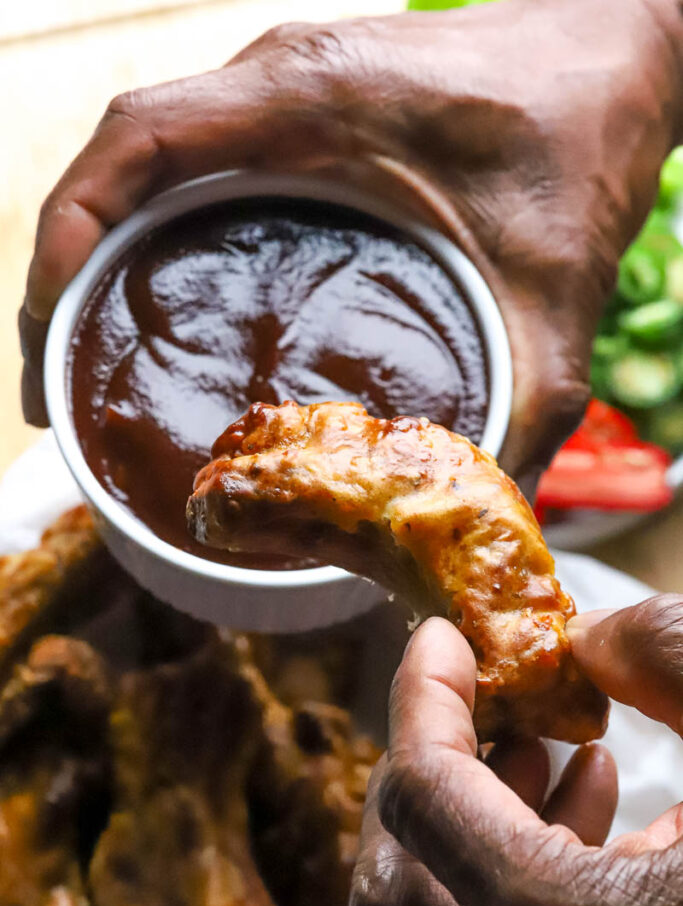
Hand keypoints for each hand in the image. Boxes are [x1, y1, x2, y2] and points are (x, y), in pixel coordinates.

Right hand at [19, 0, 682, 491]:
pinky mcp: (301, 111)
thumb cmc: (580, 137)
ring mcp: (284, 91)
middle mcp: (277, 81)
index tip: (49, 330)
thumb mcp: (554, 295)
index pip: (139, 143)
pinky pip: (194, 162)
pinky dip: (150, 229)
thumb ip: (527, 409)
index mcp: (312, 99)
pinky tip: (156, 304)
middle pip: (120, 164)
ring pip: (147, 162)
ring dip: (98, 251)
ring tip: (82, 355)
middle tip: (55, 386)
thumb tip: (481, 512)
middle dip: (64, 270)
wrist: (619, 52)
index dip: (68, 233)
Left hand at [350, 599, 682, 905]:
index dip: (422, 697)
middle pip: (391, 883)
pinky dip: (518, 882)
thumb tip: (588, 637)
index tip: (441, 643)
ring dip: (471, 827)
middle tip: (487, 713)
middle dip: (424, 775)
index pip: (421, 794)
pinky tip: (598, 813)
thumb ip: (671, 661)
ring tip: (547, 752)